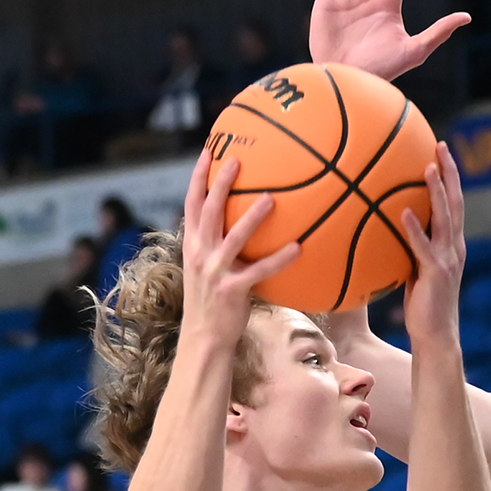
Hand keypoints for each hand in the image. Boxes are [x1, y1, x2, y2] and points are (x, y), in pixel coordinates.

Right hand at [176, 151, 299, 355]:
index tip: (209, 151)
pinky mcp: (231, 290)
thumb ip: (217, 245)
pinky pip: (259, 271)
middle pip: (209, 211)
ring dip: (252, 216)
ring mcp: (214, 272)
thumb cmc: (211, 302)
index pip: (192, 204)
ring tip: (271, 198)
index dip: (199, 177)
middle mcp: (200, 254)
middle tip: (237, 160)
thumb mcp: (206, 268)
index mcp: (193, 245)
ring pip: (234, 237)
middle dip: (220, 183)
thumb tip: (240, 224)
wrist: (203, 339)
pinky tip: (298, 248)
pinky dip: (279, 259)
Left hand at [396, 146, 466, 350]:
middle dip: (450, 173)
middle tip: (441, 146)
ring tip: (427, 168)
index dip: (450, 177)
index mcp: (452, 244)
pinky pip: (423, 247)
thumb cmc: (423, 305)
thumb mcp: (415, 270)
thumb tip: (387, 229)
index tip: (441, 152)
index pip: (454, 204)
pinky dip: (415, 228)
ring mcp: (447, 259)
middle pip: (456, 202)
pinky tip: (403, 212)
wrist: (435, 335)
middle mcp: (454, 247)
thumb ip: (409, 248)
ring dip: (437, 192)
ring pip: (445, 218)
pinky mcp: (435, 273)